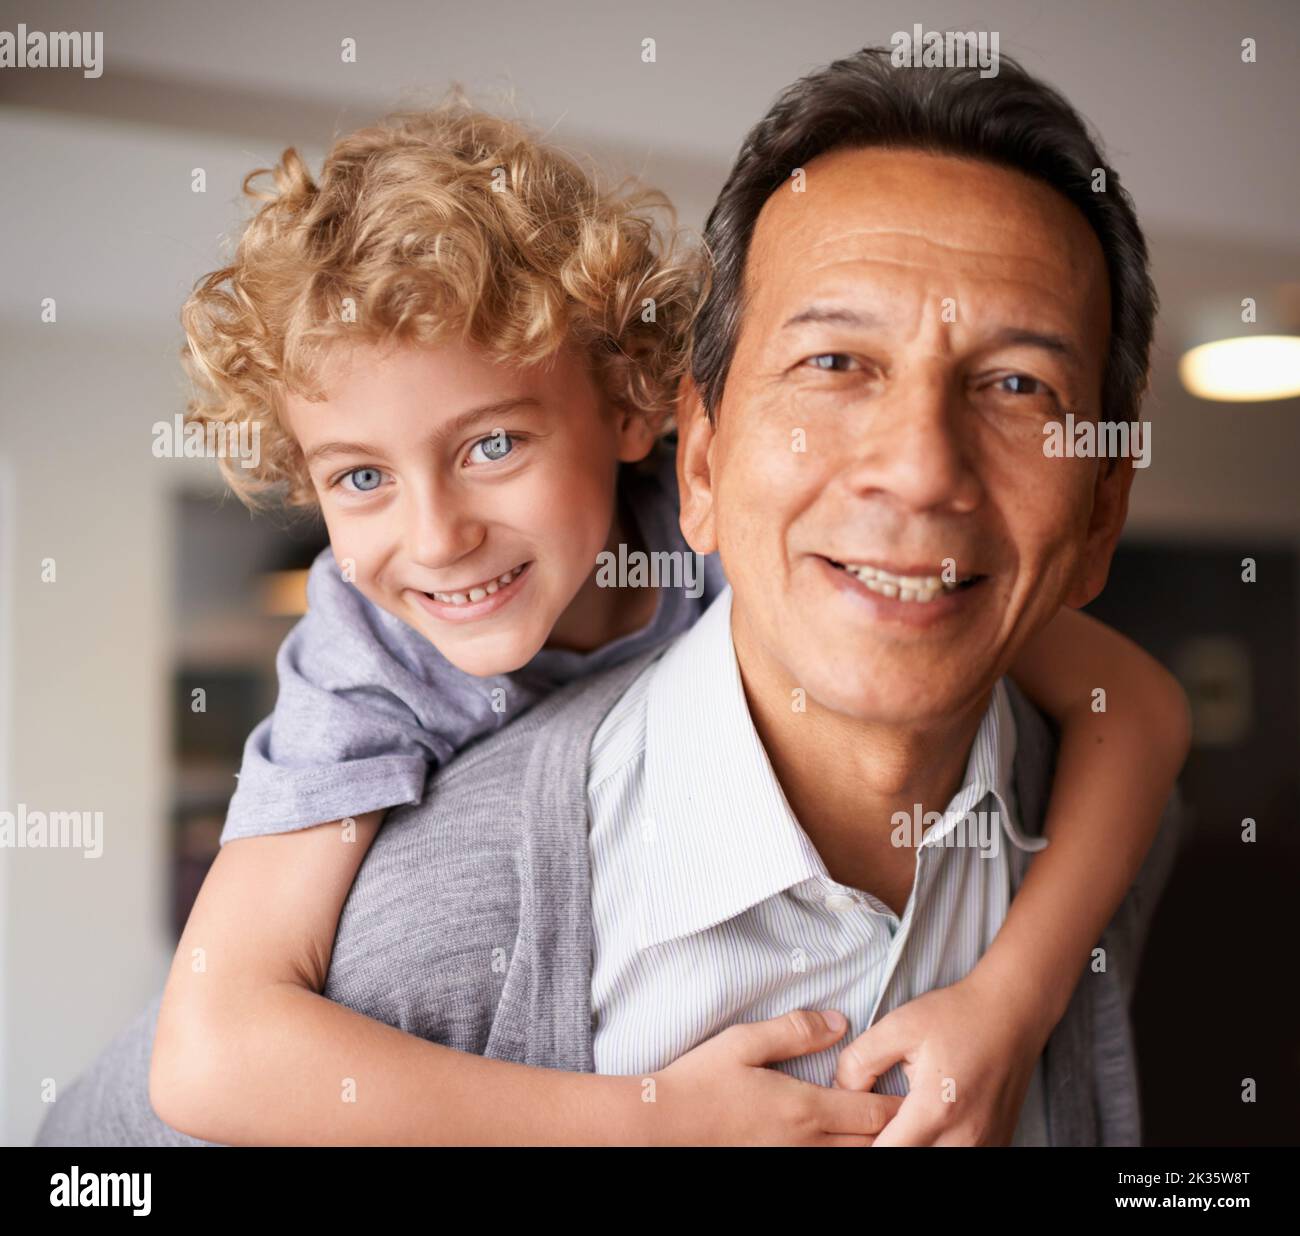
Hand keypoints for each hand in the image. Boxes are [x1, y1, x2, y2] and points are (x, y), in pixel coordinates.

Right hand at [648, 1010, 902, 1145]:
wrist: (664, 1126)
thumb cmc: (701, 1081)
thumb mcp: (745, 1041)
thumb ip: (795, 1030)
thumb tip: (839, 1022)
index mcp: (803, 1108)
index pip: (870, 1113)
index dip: (896, 1105)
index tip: (913, 1094)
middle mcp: (805, 1144)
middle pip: (868, 1144)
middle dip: (893, 1130)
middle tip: (910, 1113)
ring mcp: (791, 1163)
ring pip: (848, 1161)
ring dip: (869, 1145)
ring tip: (883, 1130)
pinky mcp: (776, 1168)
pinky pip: (822, 1168)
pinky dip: (840, 1154)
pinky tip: (841, 1143)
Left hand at [834, 977, 1045, 1145]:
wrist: (1011, 1012)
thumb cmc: (956, 1016)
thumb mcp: (899, 1025)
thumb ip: (860, 1060)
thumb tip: (839, 1092)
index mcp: (935, 1110)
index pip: (887, 1153)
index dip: (863, 1144)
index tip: (851, 1130)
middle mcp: (965, 1138)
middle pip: (911, 1161)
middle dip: (888, 1144)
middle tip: (872, 1125)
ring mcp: (985, 1146)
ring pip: (935, 1161)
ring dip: (913, 1146)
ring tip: (898, 1123)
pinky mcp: (996, 1144)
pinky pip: (957, 1156)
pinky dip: (936, 1147)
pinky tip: (923, 1127)